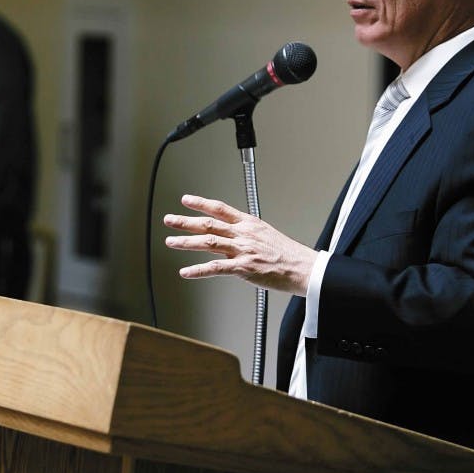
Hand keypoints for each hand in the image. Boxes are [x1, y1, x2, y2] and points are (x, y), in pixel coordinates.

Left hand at [163, 194, 316, 295]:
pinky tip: (185, 272)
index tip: (186, 200)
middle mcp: (243, 234)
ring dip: (186, 242)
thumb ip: (246, 232)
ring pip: (208, 243)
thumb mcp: (266, 234)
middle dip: (186, 221)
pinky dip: (198, 270)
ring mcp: (242, 250)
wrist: (303, 268)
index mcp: (248, 224)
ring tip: (171, 242)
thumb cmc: (288, 254)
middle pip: (208, 224)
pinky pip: (216, 268)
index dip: (201, 203)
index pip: (220, 208)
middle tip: (169, 220)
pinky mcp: (243, 268)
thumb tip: (231, 233)